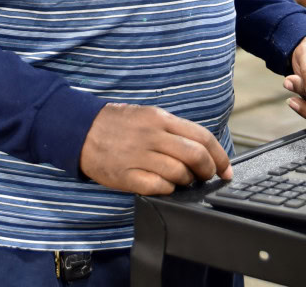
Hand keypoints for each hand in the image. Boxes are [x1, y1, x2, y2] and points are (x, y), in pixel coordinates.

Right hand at [78, 103, 232, 194]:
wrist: (80, 130)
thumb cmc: (116, 124)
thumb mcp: (147, 115)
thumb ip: (172, 130)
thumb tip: (200, 148)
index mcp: (160, 118)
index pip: (202, 136)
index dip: (219, 156)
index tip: (225, 169)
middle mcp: (153, 135)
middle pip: (196, 156)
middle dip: (208, 171)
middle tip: (207, 177)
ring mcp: (140, 156)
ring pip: (179, 174)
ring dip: (186, 182)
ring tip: (181, 181)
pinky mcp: (128, 176)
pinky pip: (158, 187)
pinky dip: (167, 190)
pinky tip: (164, 186)